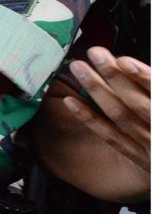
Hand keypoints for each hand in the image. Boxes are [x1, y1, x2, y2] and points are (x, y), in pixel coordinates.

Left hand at [63, 48, 151, 171]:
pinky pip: (111, 138)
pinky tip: (70, 101)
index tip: (123, 61)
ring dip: (97, 90)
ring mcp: (151, 148)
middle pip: (138, 103)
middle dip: (115, 77)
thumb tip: (129, 66)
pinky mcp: (140, 160)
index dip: (143, 77)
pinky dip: (90, 119)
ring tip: (78, 67)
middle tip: (95, 53)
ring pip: (121, 117)